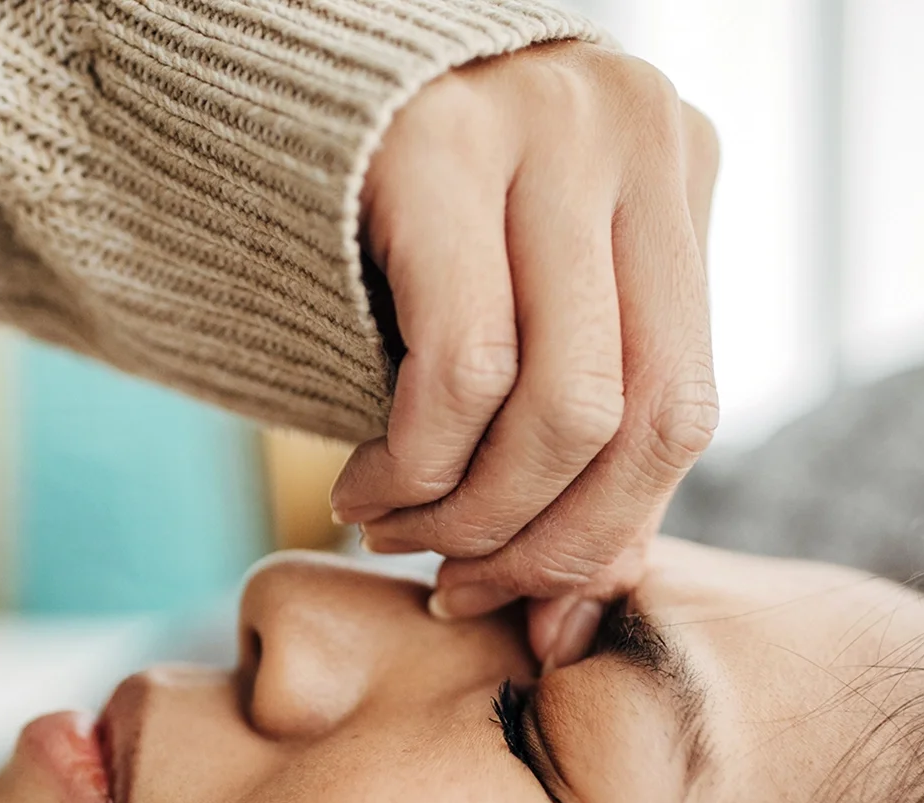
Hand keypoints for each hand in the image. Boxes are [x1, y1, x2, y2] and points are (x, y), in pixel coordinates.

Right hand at [338, 41, 719, 667]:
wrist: (239, 67)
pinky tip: (362, 485)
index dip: (606, 535)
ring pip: (560, 405)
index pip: (684, 403)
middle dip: (544, 543)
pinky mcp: (436, 144)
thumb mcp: (511, 300)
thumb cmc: (379, 212)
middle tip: (458, 585)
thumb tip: (580, 613)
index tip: (531, 608)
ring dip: (468, 513)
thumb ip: (570, 428)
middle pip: (639, 414)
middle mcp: (631, 131)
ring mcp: (545, 126)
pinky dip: (415, 466)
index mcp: (673, 164)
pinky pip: (463, 369)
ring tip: (393, 530)